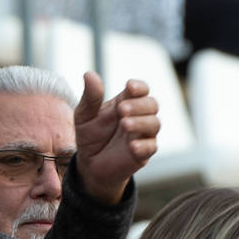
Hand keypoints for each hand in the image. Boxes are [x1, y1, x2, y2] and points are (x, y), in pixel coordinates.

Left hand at [72, 72, 158, 204]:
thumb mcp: (84, 115)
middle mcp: (138, 116)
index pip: (141, 90)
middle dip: (139, 105)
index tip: (130, 87)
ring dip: (141, 122)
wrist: (89, 163)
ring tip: (125, 124)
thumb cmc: (90, 135)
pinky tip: (132, 146)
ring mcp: (142, 134)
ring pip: (154, 124)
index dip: (139, 87)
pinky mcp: (143, 153)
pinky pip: (151, 147)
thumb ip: (90, 97)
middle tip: (121, 109)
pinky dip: (143, 145)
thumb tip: (89, 74)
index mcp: (125, 102)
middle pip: (152, 105)